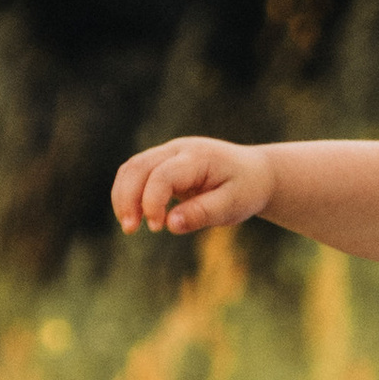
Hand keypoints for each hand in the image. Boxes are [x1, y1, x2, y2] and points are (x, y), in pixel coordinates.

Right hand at [111, 132, 271, 236]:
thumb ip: (203, 213)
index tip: (157, 227)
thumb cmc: (246, 189)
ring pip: (131, 168)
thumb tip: (171, 224)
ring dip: (123, 196)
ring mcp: (169, 153)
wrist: (255, 172)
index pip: (162, 175)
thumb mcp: (233, 205)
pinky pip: (136, 174)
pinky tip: (135, 217)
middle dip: (127, 198)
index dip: (152, 201)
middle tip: (130, 230)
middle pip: (138, 166)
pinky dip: (129, 194)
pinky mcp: (163, 163)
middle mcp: (179, 149)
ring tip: (129, 227)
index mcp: (198, 157)